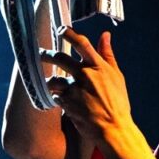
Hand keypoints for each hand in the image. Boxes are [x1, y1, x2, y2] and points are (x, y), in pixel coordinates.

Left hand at [42, 28, 132, 144]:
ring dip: (49, 81)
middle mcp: (85, 74)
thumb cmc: (118, 102)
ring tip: (48, 84)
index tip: (60, 30)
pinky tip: (61, 101)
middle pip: (59, 58)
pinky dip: (57, 97)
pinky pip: (56, 96)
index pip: (81, 42)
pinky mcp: (68, 102)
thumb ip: (108, 55)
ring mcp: (75, 88)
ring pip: (53, 79)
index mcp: (98, 66)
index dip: (68, 33)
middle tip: (39, 54)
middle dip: (46, 55)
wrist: (113, 128)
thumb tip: (105, 35)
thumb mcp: (116, 76)